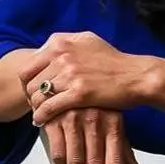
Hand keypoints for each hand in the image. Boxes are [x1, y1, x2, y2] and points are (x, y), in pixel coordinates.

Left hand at [19, 31, 158, 124]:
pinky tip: (42, 122)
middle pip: (30, 82)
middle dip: (32, 96)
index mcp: (61, 42)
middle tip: (38, 106)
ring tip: (42, 114)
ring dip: (37, 108)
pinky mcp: (78, 93)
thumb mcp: (88, 41)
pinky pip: (48, 108)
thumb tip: (47, 50)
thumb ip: (65, 44)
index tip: (35, 91)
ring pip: (37, 96)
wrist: (137, 76)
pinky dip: (42, 117)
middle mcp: (62, 55)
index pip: (28, 65)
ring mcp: (70, 73)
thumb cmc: (115, 62)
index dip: (28, 82)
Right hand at [40, 107, 147, 163]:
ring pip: (75, 162)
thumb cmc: (96, 103)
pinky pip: (58, 153)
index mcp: (114, 121)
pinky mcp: (55, 120)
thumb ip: (124, 151)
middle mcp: (95, 120)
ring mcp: (74, 119)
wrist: (70, 77)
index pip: (116, 162)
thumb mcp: (114, 123)